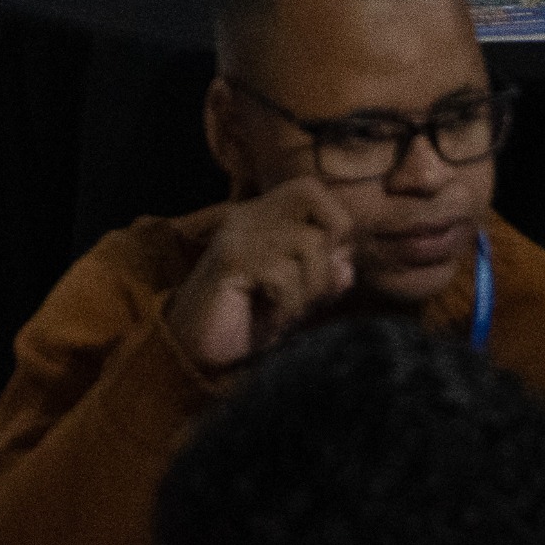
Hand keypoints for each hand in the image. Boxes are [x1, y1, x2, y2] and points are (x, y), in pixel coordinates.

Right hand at [162, 172, 356, 373]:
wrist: (196, 353)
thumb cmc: (248, 323)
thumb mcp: (297, 299)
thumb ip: (324, 278)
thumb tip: (347, 264)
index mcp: (264, 218)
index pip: (313, 191)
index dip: (337, 226)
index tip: (326, 272)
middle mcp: (249, 216)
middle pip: (309, 192)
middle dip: (331, 238)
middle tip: (315, 280)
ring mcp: (238, 234)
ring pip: (309, 244)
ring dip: (310, 290)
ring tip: (286, 311)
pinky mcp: (230, 259)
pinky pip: (285, 275)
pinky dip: (288, 306)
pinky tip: (269, 319)